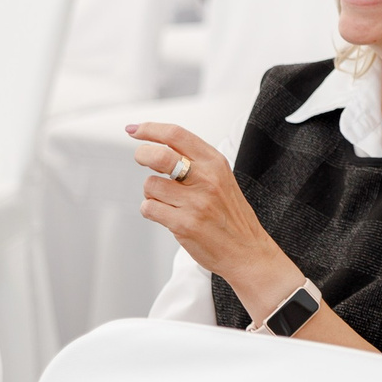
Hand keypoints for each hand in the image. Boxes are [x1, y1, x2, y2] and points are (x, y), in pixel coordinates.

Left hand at [130, 123, 305, 320]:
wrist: (247, 251)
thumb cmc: (231, 216)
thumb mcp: (221, 179)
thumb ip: (195, 162)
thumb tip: (158, 147)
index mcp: (215, 163)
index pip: (176, 135)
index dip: (150, 129)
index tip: (134, 130)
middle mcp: (206, 179)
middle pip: (159, 155)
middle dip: (142, 155)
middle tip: (142, 159)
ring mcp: (195, 203)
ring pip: (150, 185)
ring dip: (151, 193)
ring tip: (167, 201)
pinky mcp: (184, 224)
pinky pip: (149, 208)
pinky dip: (151, 210)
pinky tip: (166, 215)